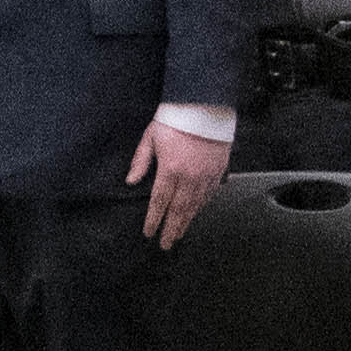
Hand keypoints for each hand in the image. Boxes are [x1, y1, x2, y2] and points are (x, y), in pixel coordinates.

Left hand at [129, 116, 227, 247]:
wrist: (205, 106)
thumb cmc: (176, 119)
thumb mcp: (150, 137)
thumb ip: (140, 161)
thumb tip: (131, 181)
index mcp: (170, 170)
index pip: (159, 202)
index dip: (153, 220)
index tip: (149, 233)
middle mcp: (190, 177)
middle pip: (179, 210)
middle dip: (171, 229)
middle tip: (166, 244)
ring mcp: (207, 175)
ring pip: (196, 206)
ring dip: (186, 222)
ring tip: (179, 234)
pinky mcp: (219, 170)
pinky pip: (209, 194)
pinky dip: (201, 207)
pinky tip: (196, 213)